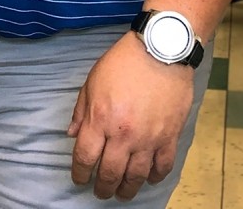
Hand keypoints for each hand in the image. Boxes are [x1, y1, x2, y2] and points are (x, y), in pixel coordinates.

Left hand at [68, 31, 193, 201]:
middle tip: (100, 191)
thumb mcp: (92, 81)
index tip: (79, 178)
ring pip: (136, 177)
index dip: (80, 173)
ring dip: (127, 189)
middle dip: (102, 187)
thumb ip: (81, 110)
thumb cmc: (123, 62)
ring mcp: (148, 138)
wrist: (160, 50)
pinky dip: (154, 177)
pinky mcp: (169, 136)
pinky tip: (148, 177)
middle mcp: (123, 134)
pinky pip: (162, 167)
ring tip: (122, 193)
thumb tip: (73, 135)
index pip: (85, 157)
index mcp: (100, 118)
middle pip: (110, 173)